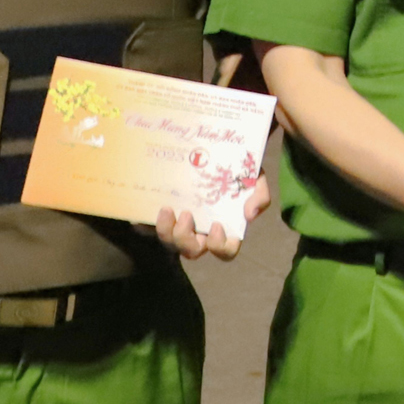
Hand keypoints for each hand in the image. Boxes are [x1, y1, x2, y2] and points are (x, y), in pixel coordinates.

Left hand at [153, 175, 272, 262]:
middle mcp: (201, 232)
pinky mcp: (160, 216)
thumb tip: (250, 215)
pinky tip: (144, 213)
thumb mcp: (255, 179)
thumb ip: (259, 196)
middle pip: (192, 251)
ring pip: (169, 243)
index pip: (225, 251)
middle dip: (185, 239)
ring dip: (166, 231)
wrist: (218, 152)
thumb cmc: (238, 171)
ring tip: (166, 208)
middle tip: (187, 215)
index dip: (220, 246)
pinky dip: (144, 226)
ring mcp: (180, 225)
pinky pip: (147, 229)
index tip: (217, 226)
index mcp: (224, 229)